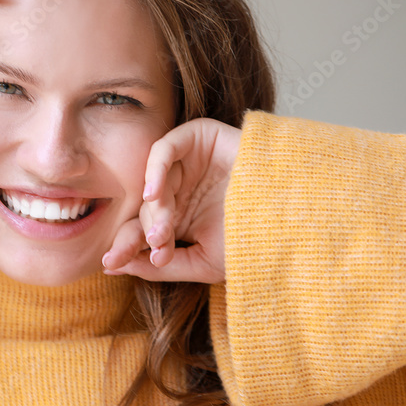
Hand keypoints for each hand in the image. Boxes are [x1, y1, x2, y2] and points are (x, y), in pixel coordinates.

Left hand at [101, 118, 240, 283]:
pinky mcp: (199, 138)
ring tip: (163, 232)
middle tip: (157, 247)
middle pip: (143, 208)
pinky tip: (154, 195)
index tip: (111, 265)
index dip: (124, 247)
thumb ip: (158, 266)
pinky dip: (154, 170)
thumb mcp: (202, 263)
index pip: (141, 230)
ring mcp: (189, 164)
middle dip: (142, 231)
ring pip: (153, 184)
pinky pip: (165, 148)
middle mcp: (181, 189)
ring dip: (154, 211)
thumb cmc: (255, 240)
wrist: (295, 216)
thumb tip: (113, 266)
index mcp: (180, 218)